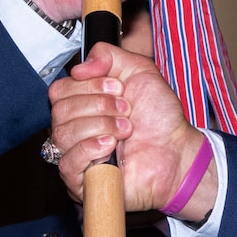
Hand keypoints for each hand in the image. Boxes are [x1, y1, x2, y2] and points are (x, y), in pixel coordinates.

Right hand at [48, 44, 216, 220]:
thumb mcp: (139, 71)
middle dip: (98, 105)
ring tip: (126, 129)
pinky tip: (111, 146)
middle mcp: (75, 128)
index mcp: (82, 104)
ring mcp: (76, 155)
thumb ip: (108, 55)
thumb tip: (80, 66)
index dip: (88, 86)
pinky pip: (67, 162)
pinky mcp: (81, 181)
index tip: (118, 88)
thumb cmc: (160, 117)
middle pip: (59, 110)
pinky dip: (90, 148)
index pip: (60, 90)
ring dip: (100, 125)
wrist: (178, 150)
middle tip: (126, 111)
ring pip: (62, 134)